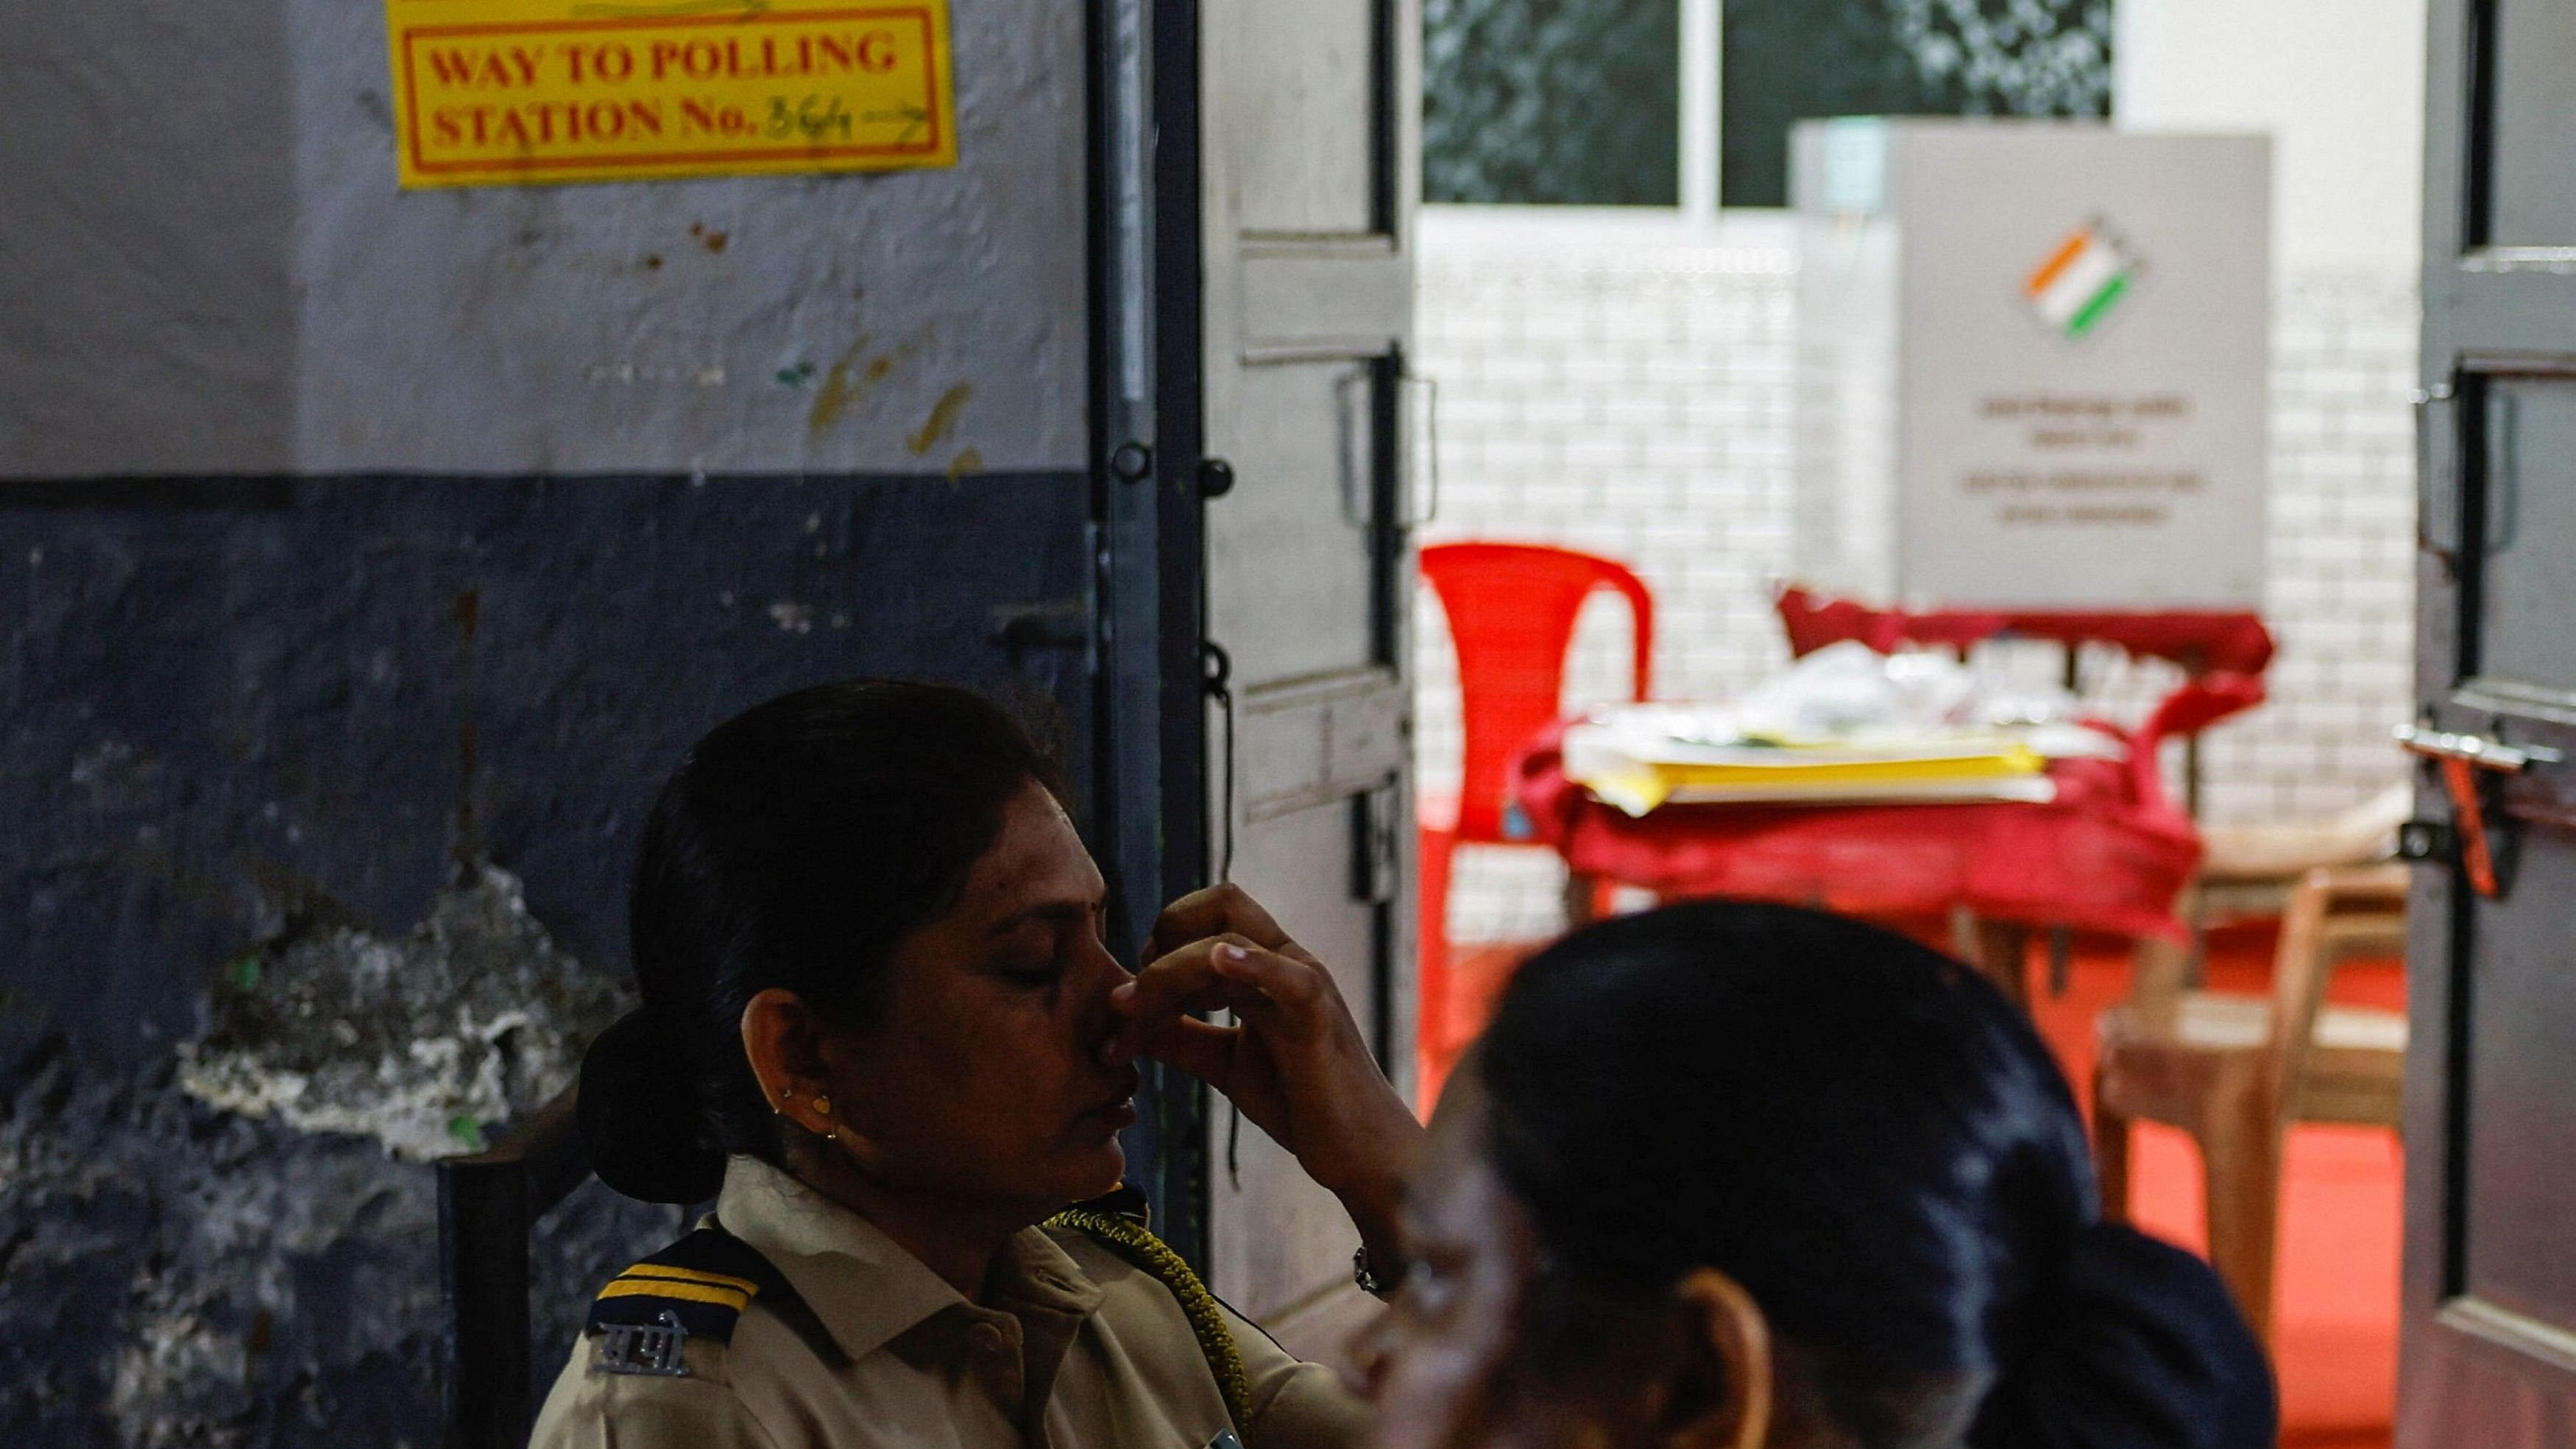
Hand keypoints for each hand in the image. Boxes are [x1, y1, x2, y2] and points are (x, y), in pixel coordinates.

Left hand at [1112, 885, 1423, 1246]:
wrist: (1355, 1152)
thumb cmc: (1299, 1102)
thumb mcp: (1224, 1063)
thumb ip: (1180, 1037)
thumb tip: (1122, 1015)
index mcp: (1265, 966)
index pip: (1204, 919)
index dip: (1157, 945)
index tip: (1128, 1001)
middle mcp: (1286, 962)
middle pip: (1221, 902)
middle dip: (1163, 937)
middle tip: (1131, 1000)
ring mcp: (1304, 984)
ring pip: (1230, 942)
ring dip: (1167, 976)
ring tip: (1133, 1017)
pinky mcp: (1319, 1018)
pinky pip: (1290, 977)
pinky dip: (1253, 963)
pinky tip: (1219, 961)